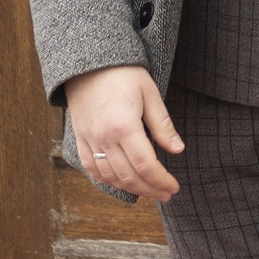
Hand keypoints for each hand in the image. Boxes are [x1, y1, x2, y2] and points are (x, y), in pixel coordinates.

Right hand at [66, 64, 185, 200]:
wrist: (88, 63)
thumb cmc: (123, 74)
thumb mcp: (149, 93)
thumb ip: (162, 125)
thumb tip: (178, 150)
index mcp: (123, 125)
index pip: (145, 165)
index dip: (161, 180)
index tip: (174, 187)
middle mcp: (104, 137)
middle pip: (129, 176)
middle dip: (150, 189)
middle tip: (166, 194)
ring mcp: (89, 140)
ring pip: (110, 177)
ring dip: (132, 188)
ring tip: (149, 190)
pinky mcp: (80, 139)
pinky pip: (92, 169)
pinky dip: (108, 181)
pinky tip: (123, 183)